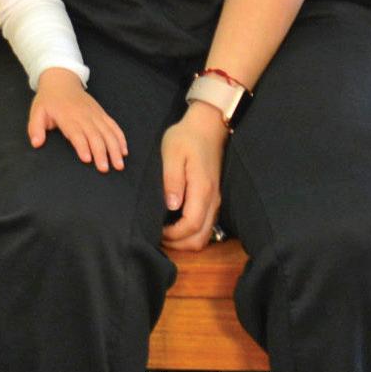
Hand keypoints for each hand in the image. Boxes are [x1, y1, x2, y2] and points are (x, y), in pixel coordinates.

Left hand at [28, 67, 127, 172]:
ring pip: (107, 132)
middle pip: (94, 135)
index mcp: (67, 116)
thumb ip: (35, 128)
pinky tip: (124, 150)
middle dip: (101, 152)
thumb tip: (36, 143)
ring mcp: (95, 114)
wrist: (61, 81)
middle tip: (104, 168)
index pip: (76, 132)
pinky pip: (113, 125)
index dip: (82, 145)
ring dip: (114, 148)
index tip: (87, 159)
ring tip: (118, 164)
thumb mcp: (37, 111)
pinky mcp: (102, 113)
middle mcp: (83, 115)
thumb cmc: (49, 100)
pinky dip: (120, 138)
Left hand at [160, 102, 227, 250]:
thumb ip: (172, 180)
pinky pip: (205, 225)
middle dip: (179, 244)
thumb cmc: (186, 137)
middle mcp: (212, 200)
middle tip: (157, 237)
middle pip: (200, 238)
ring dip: (185, 240)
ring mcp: (215, 200)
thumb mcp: (173, 153)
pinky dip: (192, 232)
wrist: (207, 126)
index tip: (155, 231)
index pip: (191, 226)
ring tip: (164, 233)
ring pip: (204, 235)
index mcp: (202, 190)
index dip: (173, 235)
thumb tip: (171, 206)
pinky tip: (175, 223)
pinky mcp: (213, 198)